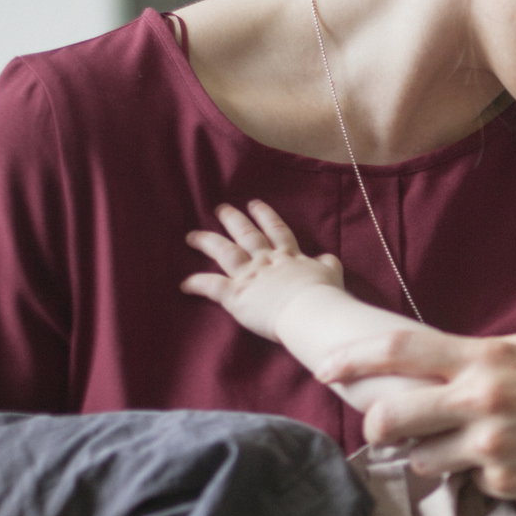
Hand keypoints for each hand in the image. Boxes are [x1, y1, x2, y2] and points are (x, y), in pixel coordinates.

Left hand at [182, 200, 344, 342]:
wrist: (311, 311)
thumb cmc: (324, 296)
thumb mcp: (331, 274)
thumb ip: (327, 264)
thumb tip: (327, 258)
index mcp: (289, 256)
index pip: (276, 230)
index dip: (265, 216)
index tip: (255, 205)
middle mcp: (266, 260)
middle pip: (246, 235)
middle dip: (233, 220)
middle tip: (221, 209)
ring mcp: (249, 275)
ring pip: (224, 252)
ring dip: (208, 242)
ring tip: (193, 235)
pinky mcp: (236, 294)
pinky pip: (211, 286)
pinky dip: (197, 284)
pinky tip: (184, 284)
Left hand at [317, 327, 515, 515]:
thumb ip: (489, 351)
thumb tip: (447, 356)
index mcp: (488, 359)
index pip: (400, 351)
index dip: (352, 358)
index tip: (325, 367)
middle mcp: (482, 403)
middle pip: (391, 417)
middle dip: (379, 425)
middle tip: (387, 427)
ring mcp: (491, 449)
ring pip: (424, 459)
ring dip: (434, 454)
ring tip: (475, 443)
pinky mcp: (506, 485)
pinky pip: (472, 483)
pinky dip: (482, 475)